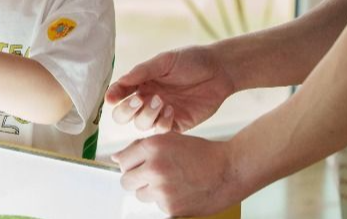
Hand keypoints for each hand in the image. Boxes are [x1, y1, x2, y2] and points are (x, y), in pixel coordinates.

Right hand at [106, 45, 234, 132]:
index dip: (113, 97)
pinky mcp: (177, 124)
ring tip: (160, 101)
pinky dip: (162, 123)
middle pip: (124, 115)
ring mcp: (161, 113)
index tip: (112, 98)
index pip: (119, 93)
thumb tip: (119, 82)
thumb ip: (142, 72)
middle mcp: (147, 100)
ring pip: (141, 125)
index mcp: (141, 83)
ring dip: (146, 115)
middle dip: (126, 111)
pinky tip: (172, 109)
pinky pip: (162, 131)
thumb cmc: (191, 60)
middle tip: (138, 101)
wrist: (219, 70)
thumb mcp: (164, 61)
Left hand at [113, 133, 242, 215]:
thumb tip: (117, 157)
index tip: (136, 166)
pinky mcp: (170, 207)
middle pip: (126, 181)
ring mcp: (161, 189)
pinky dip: (165, 201)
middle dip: (136, 179)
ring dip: (150, 191)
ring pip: (140, 195)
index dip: (130, 163)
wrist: (229, 170)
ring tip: (170, 183)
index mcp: (152, 147)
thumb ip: (141, 147)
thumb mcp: (170, 139)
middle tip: (150, 177)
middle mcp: (153, 167)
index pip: (122, 160)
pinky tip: (180, 191)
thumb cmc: (202, 153)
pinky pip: (157, 206)